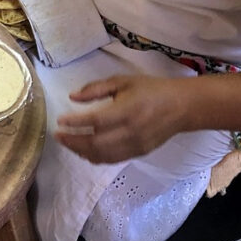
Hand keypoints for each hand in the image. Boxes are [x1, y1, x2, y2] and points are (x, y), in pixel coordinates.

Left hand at [54, 75, 188, 163]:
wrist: (182, 107)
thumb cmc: (151, 90)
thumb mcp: (123, 81)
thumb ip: (97, 88)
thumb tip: (73, 97)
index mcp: (127, 111)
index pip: (96, 121)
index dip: (75, 123)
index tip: (60, 121)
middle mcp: (131, 132)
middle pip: (96, 143)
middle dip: (73, 141)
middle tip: (58, 135)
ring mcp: (135, 146)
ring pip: (102, 155)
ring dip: (81, 151)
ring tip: (67, 142)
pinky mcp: (139, 153)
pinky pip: (112, 160)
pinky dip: (95, 157)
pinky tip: (84, 150)